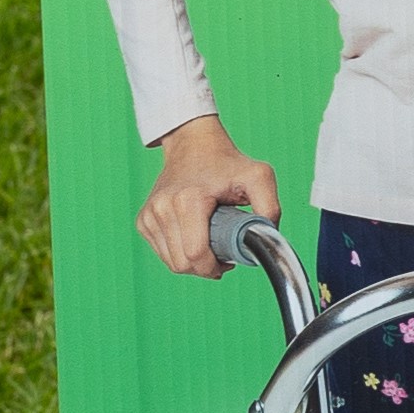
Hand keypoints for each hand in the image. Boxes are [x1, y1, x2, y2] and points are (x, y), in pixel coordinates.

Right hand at [138, 115, 281, 278]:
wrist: (194, 144)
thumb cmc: (227, 162)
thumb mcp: (259, 176)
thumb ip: (270, 207)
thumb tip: (269, 238)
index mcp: (189, 199)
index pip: (196, 254)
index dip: (214, 267)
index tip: (229, 262)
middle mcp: (163, 208)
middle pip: (182, 263)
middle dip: (205, 268)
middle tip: (223, 254)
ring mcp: (150, 215)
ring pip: (171, 262)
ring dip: (193, 263)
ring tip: (211, 244)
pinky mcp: (144, 220)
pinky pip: (162, 253)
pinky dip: (180, 254)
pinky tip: (195, 238)